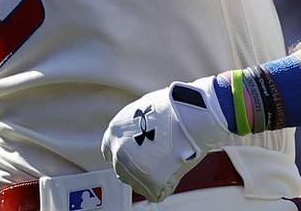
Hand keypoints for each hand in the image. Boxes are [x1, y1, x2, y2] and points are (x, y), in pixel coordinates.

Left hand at [101, 78, 233, 202]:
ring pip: (138, 182)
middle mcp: (118, 153)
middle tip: (159, 157)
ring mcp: (132, 170)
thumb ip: (133, 127)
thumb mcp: (143, 109)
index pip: (110, 152)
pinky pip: (155, 193)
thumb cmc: (173, 107)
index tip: (139, 152)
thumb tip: (136, 135)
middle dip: (138, 166)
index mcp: (114, 133)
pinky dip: (165, 185)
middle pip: (123, 169)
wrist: (191, 115)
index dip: (126, 153)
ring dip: (151, 175)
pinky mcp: (149, 184)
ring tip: (171, 159)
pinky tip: (175, 169)